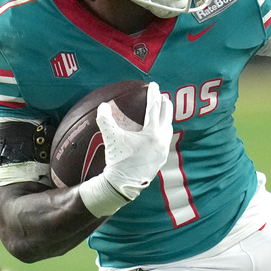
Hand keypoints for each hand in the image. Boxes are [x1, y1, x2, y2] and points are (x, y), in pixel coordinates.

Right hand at [96, 82, 173, 200]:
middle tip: (161, 95)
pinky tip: (159, 131)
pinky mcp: (161, 158)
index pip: (154, 108)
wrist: (123, 184)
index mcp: (152, 133)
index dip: (154, 95)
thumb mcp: (111, 138)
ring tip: (163, 111)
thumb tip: (102, 105)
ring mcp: (163, 150)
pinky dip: (163, 130)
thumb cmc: (118, 160)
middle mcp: (161, 140)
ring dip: (166, 118)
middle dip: (164, 104)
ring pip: (168, 128)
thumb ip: (105, 120)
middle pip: (166, 116)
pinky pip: (165, 139)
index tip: (154, 85)